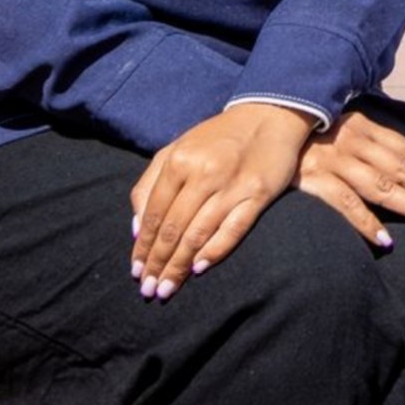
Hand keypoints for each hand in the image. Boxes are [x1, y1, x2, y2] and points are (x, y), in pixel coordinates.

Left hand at [129, 102, 315, 299]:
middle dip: (158, 263)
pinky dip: (214, 251)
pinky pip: (233, 230)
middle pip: (173, 229)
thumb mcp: (177, 149)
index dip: (142, 246)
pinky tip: (199, 268)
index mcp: (179, 161)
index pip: (153, 213)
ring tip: (167, 288)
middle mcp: (204, 173)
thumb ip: (150, 184)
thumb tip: (136, 229)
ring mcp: (232, 184)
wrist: (269, 115)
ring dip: (179, 266)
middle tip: (149, 290)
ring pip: (199, 234)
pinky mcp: (258, 193)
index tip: (136, 271)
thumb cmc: (217, 138)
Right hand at [298, 108, 404, 247]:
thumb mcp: (340, 132)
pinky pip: (345, 205)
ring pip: (382, 186)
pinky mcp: (311, 181)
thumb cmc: (306, 139)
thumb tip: (404, 162)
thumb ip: (369, 144)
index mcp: (362, 127)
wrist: (258, 136)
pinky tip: (388, 241)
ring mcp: (332, 160)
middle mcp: (351, 140)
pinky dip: (367, 223)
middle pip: (402, 168)